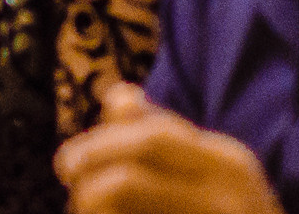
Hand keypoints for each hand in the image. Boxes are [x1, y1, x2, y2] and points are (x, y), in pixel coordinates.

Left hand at [55, 84, 281, 213]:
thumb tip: (117, 95)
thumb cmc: (231, 213)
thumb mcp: (211, 169)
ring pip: (122, 209)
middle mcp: (229, 199)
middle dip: (87, 180)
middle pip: (128, 180)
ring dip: (92, 209)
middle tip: (68, 185)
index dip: (98, 145)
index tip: (67, 161)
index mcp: (231, 163)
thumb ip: (163, 132)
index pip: (151, 138)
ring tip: (87, 211)